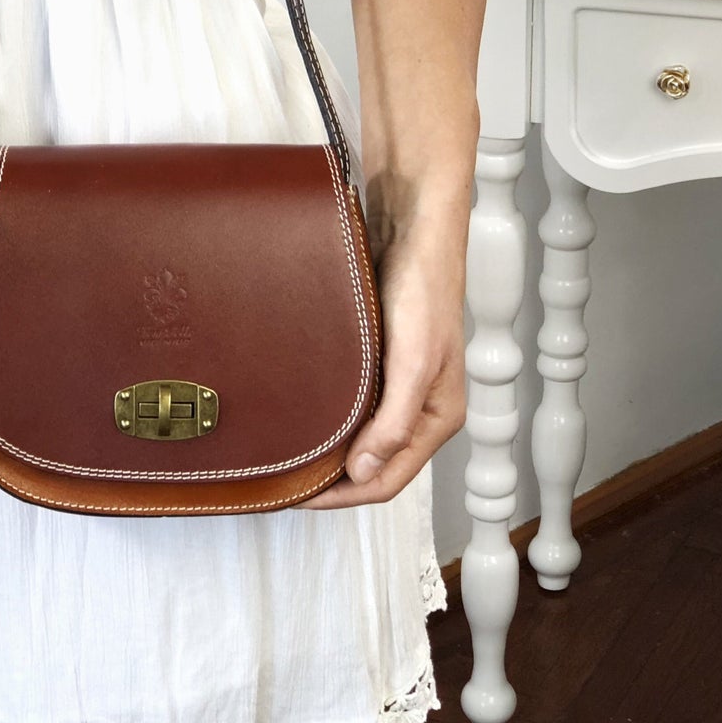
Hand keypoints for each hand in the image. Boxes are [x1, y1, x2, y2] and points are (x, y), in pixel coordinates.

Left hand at [300, 194, 467, 509]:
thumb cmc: (424, 288)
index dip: (343, 497)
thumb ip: (395, 420)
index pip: (388, 480)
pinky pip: (350, 402)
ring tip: (285, 456)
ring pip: (360, 434)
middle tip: (283, 483)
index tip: (297, 498)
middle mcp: (419, 407)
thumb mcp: (415, 361)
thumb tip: (364, 470)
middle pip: (373, 464)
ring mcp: (397, 383)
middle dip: (332, 481)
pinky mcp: (377, 359)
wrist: (412, 224)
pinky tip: (297, 412)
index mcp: (438, 417)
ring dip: (327, 450)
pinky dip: (326, 416)